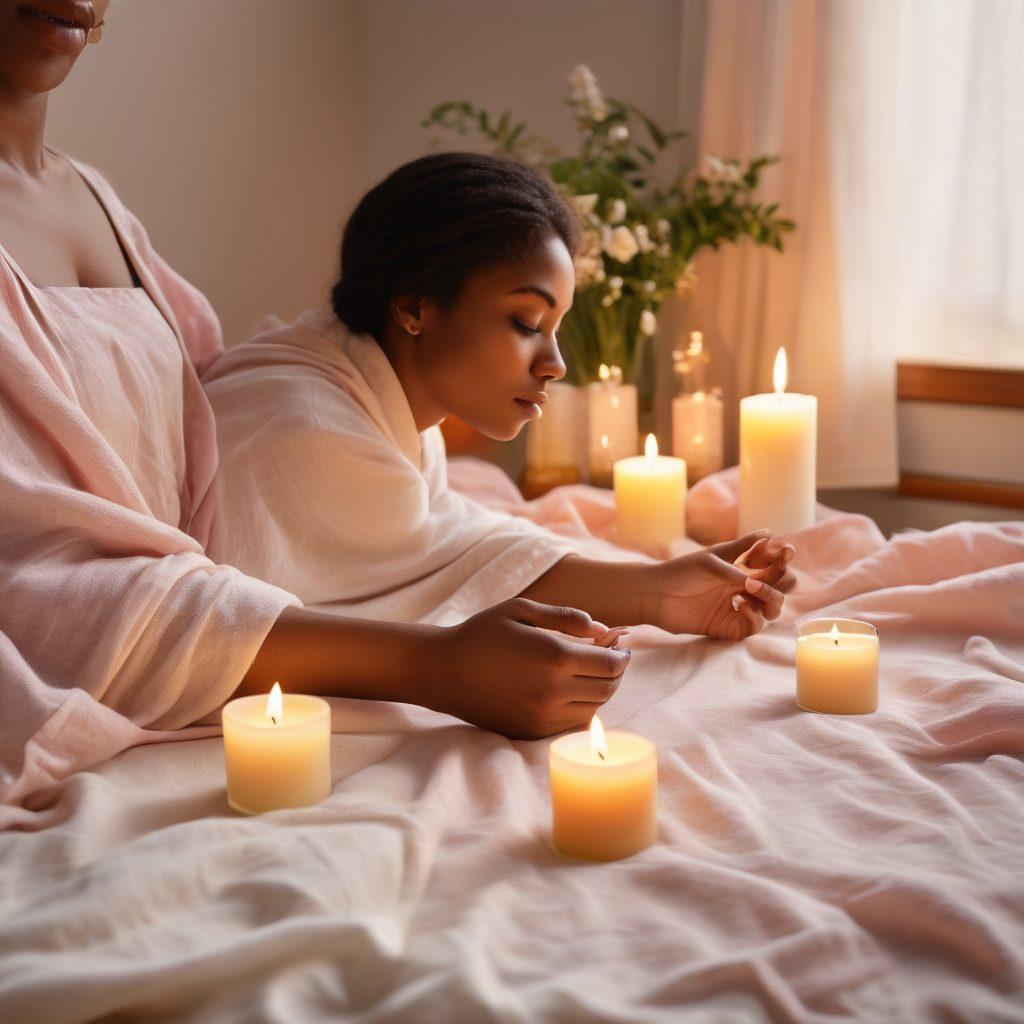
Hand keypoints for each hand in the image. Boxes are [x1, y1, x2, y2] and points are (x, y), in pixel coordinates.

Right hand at [432, 598, 631, 739]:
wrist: (443, 671)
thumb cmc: (482, 634)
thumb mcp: (522, 610)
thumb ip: (567, 617)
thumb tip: (603, 630)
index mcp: (555, 657)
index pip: (611, 665)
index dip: (623, 655)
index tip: (622, 647)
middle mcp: (553, 691)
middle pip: (608, 689)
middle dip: (616, 673)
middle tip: (611, 658)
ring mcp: (543, 716)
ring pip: (594, 709)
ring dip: (600, 691)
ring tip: (591, 673)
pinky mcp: (532, 731)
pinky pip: (571, 723)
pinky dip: (581, 707)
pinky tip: (570, 690)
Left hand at [646, 530, 796, 639]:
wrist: (657, 595)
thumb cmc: (682, 571)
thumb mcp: (713, 557)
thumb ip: (742, 549)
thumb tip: (768, 532)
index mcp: (743, 570)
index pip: (774, 566)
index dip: (783, 559)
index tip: (785, 551)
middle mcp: (746, 590)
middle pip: (781, 588)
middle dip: (783, 580)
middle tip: (766, 573)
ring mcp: (740, 609)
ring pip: (773, 608)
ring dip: (769, 596)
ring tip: (748, 587)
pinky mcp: (731, 627)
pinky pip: (754, 625)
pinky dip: (753, 614)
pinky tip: (738, 603)